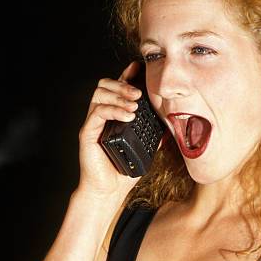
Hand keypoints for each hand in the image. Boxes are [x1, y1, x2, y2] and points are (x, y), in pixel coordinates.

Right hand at [77, 61, 143, 199]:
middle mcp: (101, 116)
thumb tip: (172, 123)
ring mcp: (93, 123)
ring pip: (99, 94)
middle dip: (123, 84)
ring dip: (119, 95)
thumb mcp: (146, 149)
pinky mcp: (88, 133)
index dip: (127, 75)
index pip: (118, 88)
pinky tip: (129, 116)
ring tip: (135, 105)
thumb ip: (155, 134)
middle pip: (105, 85)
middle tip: (139, 92)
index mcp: (113, 116)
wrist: (109, 192)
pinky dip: (114, 110)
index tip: (139, 68)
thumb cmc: (124, 171)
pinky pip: (97, 112)